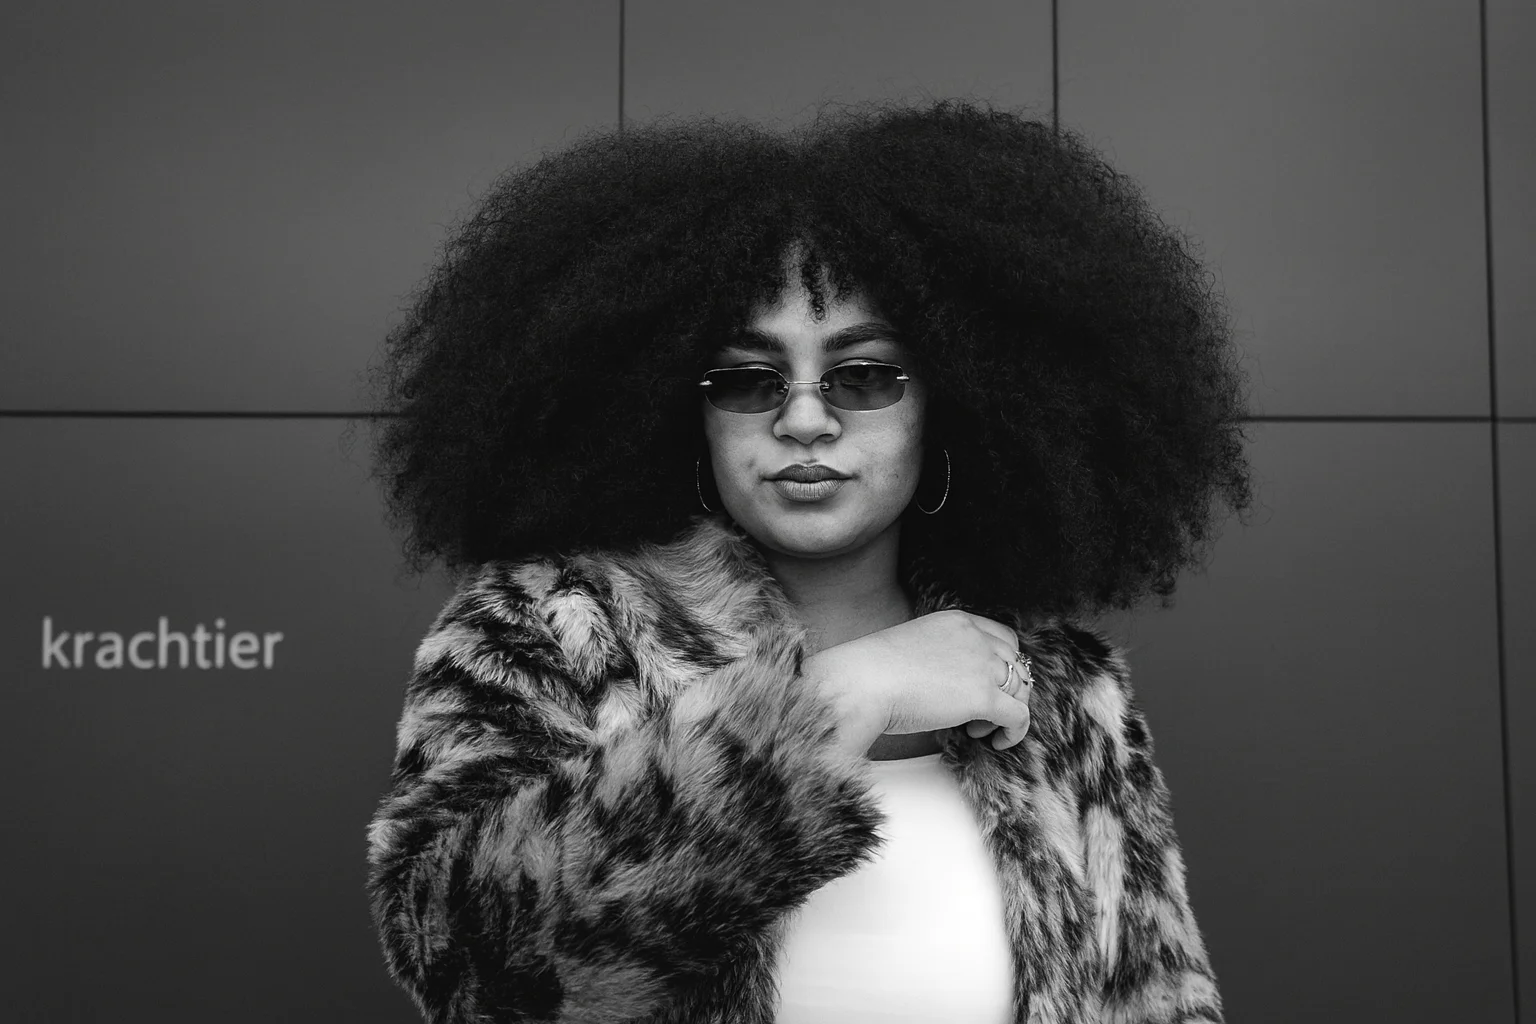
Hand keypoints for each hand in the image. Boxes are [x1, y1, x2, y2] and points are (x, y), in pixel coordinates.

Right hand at [805, 609, 1033, 755]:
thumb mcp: (914, 647)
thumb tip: (949, 685)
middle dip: (1009, 688)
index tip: (992, 684)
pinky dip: (1015, 732)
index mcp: (957, 621)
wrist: (861, 683)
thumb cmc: (872, 672)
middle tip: (987, 710)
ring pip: (1021, 689)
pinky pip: (1018, 715)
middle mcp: (975, 637)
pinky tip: (998, 741)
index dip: (1004, 664)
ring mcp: (982, 665)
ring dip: (1008, 710)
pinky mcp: (983, 696)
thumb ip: (940, 656)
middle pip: (1017, 662)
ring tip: (980, 729)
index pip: (1003, 637)